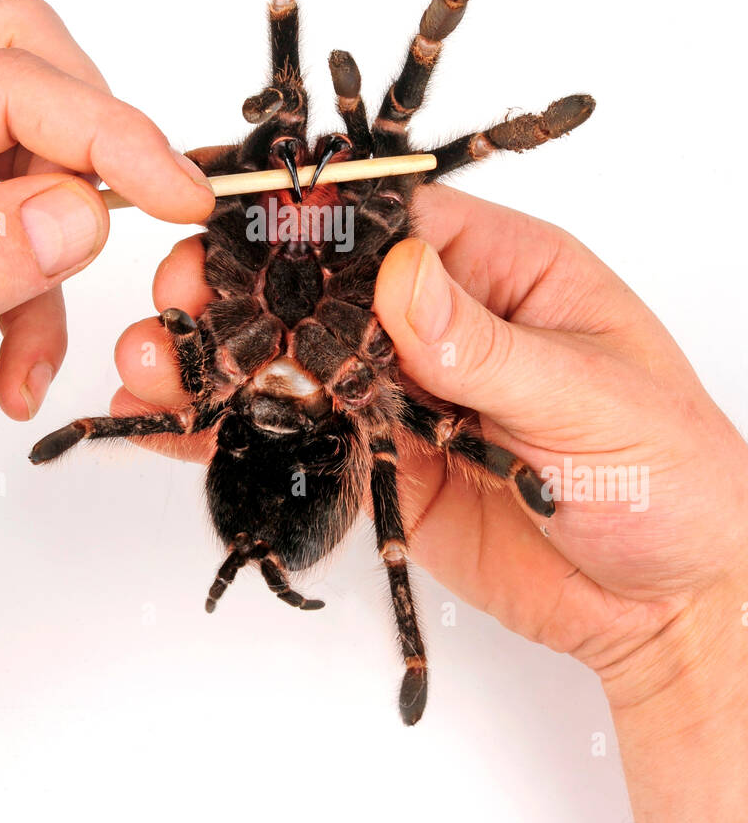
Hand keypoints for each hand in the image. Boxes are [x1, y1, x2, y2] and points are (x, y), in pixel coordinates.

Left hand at [0, 0, 213, 475]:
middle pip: (16, 65)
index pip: (2, 83)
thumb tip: (82, 207)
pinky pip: (15, 226)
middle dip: (88, 140)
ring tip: (32, 351)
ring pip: (29, 152)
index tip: (177, 193)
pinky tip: (17, 372)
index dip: (104, 130)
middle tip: (134, 215)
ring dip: (63, 248)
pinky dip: (37, 301)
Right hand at [114, 183, 747, 822]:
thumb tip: (401, 278)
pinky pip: (300, 436)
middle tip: (175, 298)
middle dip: (243, 288)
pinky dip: (234, 431)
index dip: (312, 218)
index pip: (393, 220)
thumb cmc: (672, 478)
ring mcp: (405, 393)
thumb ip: (489, 346)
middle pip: (324, 287)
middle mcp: (443, 322)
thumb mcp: (588, 400)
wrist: (667, 603)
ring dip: (220, 358)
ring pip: (296, 361)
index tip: (236, 227)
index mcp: (505, 272)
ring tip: (150, 363)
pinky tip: (170, 426)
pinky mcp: (384, 460)